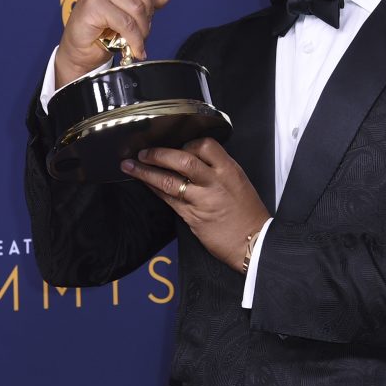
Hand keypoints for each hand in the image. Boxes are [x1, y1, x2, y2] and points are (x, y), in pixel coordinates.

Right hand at [54, 0, 170, 85]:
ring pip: (137, 6)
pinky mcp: (93, 5)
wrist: (82, 49)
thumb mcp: (131, 9)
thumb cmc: (105, 26)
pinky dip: (135, 39)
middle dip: (149, 10)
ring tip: (138, 38)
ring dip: (143, 28)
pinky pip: (126, 23)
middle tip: (142, 25)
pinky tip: (135, 48)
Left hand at [121, 138, 270, 272]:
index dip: (186, 143)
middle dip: (159, 154)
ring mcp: (202, 199)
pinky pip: (168, 199)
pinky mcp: (192, 216)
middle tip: (143, 152)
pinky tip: (145, 183)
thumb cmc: (247, 213)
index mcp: (229, 170)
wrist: (254, 242)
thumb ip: (217, 170)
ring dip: (146, 172)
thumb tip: (193, 160)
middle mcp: (215, 182)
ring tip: (131, 165)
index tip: (175, 145)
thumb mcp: (239, 182)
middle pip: (182, 160)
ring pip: (169, 180)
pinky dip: (154, 189)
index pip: (205, 146)